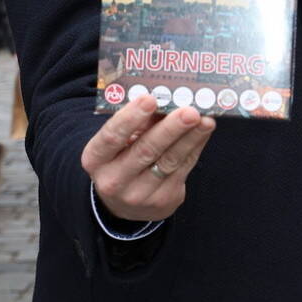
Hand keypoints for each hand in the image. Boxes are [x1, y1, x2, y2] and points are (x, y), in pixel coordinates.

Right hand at [82, 94, 216, 221]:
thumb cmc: (122, 158)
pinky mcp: (163, 201)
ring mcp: (139, 195)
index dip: (130, 118)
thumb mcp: (118, 142)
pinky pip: (183, 168)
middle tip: (189, 111)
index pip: (111, 137)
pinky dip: (196, 146)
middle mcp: (113, 180)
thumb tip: (167, 98)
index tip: (150, 99)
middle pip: (145, 151)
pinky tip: (204, 131)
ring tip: (206, 119)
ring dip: (190, 137)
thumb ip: (137, 122)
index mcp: (95, 159)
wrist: (125, 203)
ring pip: (169, 161)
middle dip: (170, 129)